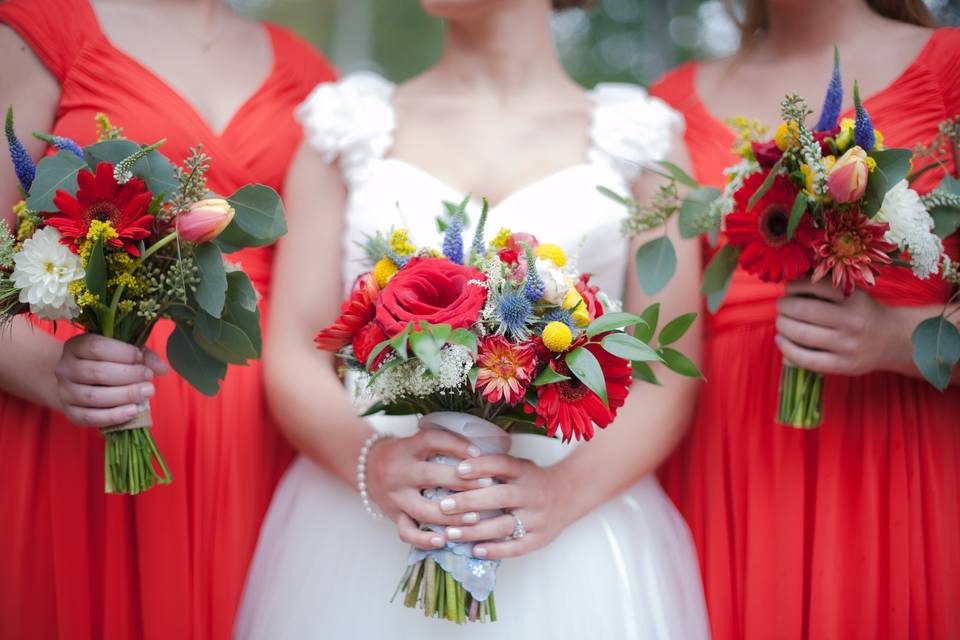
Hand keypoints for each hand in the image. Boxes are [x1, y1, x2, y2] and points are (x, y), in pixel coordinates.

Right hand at [55, 334, 166, 426]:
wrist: (81, 383)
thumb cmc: (108, 362)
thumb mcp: (123, 352)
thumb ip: (143, 356)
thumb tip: (160, 368)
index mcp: (76, 346)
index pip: (96, 347)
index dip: (123, 353)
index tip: (142, 358)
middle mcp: (65, 368)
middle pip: (98, 372)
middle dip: (129, 375)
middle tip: (149, 378)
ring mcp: (65, 392)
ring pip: (94, 396)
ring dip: (124, 395)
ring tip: (146, 392)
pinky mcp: (70, 413)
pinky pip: (90, 417)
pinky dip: (113, 416)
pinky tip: (133, 411)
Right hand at [364, 429, 494, 550]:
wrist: (366, 467)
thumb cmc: (404, 454)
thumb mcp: (417, 442)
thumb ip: (442, 444)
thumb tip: (481, 453)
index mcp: (408, 447)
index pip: (432, 441)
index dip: (456, 445)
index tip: (478, 454)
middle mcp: (399, 470)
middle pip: (430, 475)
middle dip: (461, 481)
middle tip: (487, 485)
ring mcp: (395, 495)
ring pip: (422, 508)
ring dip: (450, 515)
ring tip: (475, 517)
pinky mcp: (393, 515)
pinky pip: (406, 532)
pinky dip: (424, 539)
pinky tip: (444, 541)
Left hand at [430, 454, 575, 559]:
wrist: (570, 495)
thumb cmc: (533, 480)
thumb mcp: (519, 466)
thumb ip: (494, 467)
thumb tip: (456, 468)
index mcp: (525, 472)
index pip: (503, 465)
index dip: (481, 466)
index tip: (458, 470)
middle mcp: (532, 493)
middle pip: (500, 497)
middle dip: (470, 501)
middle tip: (444, 506)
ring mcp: (537, 518)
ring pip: (504, 525)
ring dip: (475, 531)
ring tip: (451, 534)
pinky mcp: (540, 538)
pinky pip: (517, 547)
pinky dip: (495, 550)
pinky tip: (475, 551)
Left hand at [775, 278, 911, 375]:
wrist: (892, 340)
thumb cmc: (863, 313)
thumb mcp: (851, 295)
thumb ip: (823, 290)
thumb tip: (786, 288)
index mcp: (855, 299)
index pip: (817, 286)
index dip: (795, 286)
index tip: (789, 288)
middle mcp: (853, 321)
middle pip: (804, 310)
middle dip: (784, 306)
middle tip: (782, 305)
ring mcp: (848, 345)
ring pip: (801, 334)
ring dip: (782, 325)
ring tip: (781, 321)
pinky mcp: (843, 365)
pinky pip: (805, 359)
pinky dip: (786, 348)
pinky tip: (780, 339)